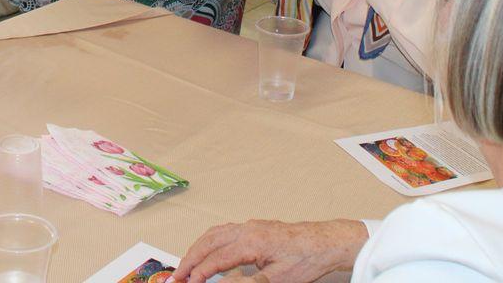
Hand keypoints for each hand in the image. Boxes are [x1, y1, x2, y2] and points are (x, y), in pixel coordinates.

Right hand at [171, 218, 368, 282]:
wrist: (326, 242)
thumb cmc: (306, 260)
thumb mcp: (278, 279)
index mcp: (251, 242)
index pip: (216, 258)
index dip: (199, 273)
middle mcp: (247, 230)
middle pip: (209, 242)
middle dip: (190, 259)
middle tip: (177, 276)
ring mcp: (250, 226)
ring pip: (214, 233)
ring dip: (197, 248)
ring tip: (186, 264)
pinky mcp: (255, 228)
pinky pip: (224, 230)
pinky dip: (210, 240)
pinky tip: (207, 248)